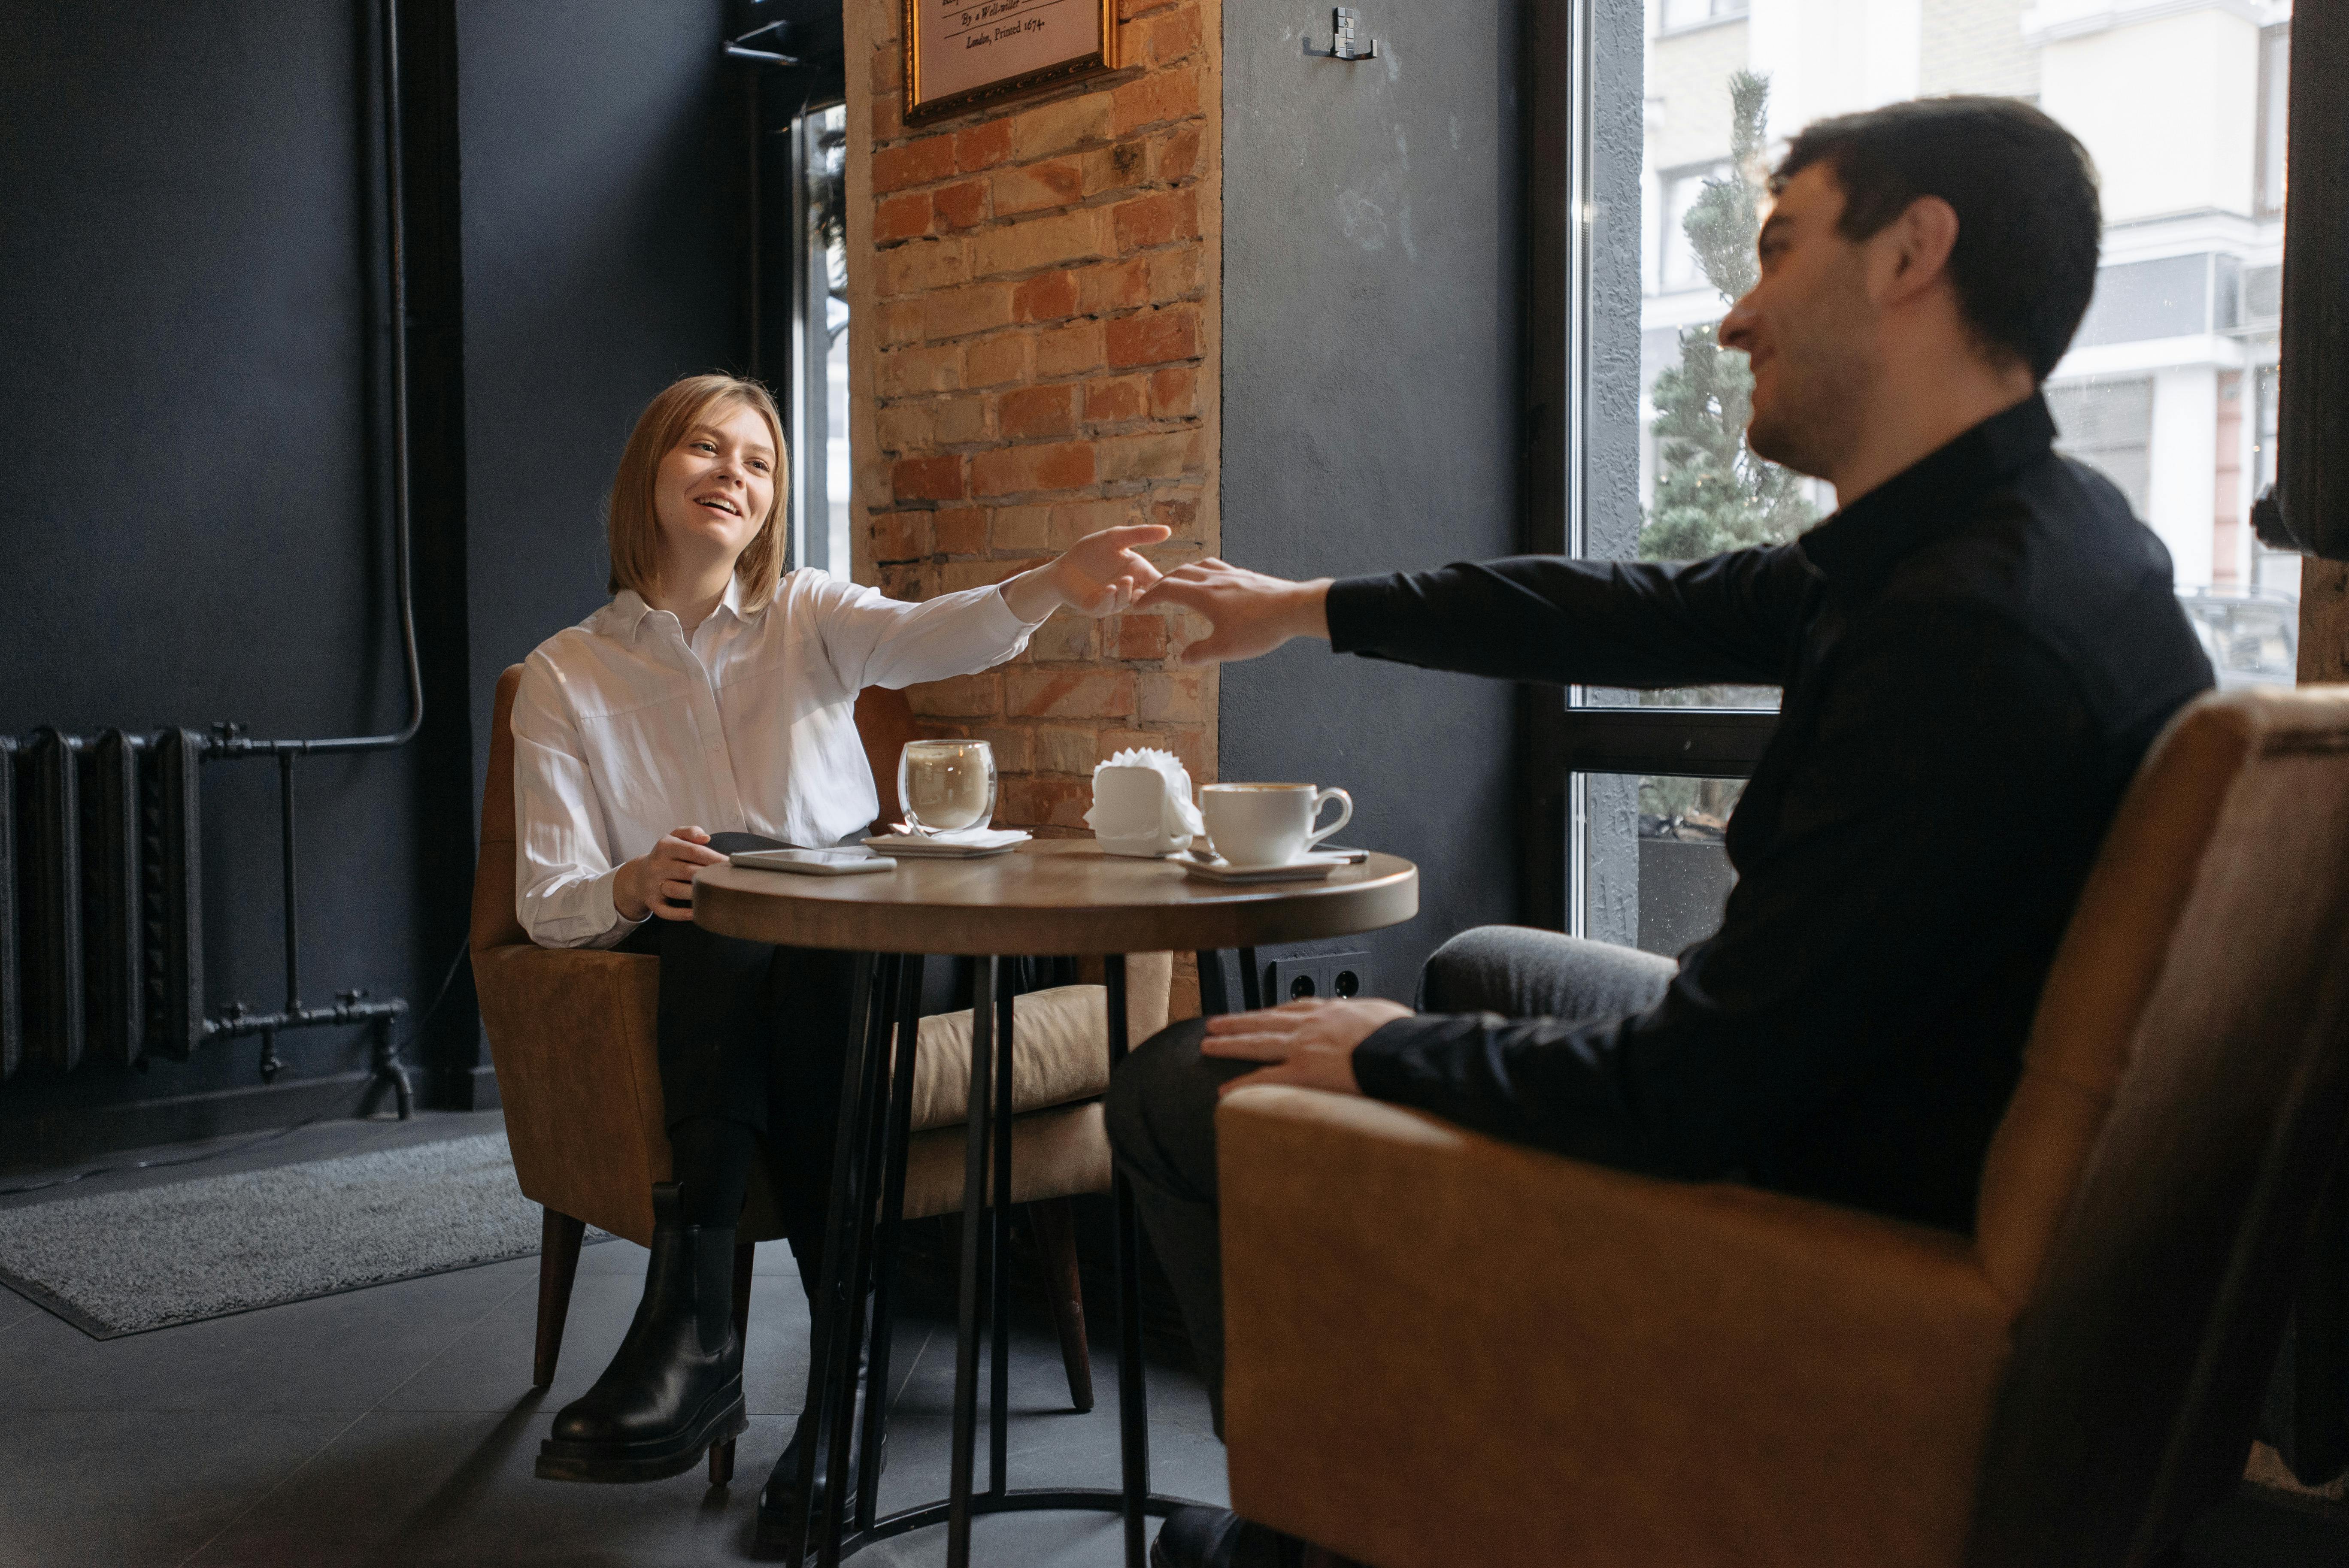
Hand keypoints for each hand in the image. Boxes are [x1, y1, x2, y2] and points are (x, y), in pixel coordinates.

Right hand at [616, 826, 727, 921]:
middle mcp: (658, 865)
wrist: (639, 876)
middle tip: (729, 880)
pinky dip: (680, 914)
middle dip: (710, 876)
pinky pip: (665, 911)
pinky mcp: (651, 901)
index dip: (714, 858)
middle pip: (688, 871)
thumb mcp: (674, 838)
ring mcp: (653, 884)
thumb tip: (705, 838)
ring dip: (696, 893)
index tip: (730, 864)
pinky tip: (697, 913)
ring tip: (716, 894)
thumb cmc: (666, 855)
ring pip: (677, 890)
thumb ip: (690, 832)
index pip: (694, 851)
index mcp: (665, 847)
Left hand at [1000, 524, 1169, 622]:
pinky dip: (1109, 599)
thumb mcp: (1116, 538)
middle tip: (1150, 584)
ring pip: (1125, 602)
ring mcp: (1113, 601)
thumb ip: (1140, 535)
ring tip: (1124, 580)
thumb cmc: (1090, 551)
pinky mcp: (1095, 607)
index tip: (1171, 578)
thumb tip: (1168, 531)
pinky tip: (1109, 589)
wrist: (1063, 566)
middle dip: (1149, 592)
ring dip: (1126, 593)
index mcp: (1137, 573)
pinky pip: (1106, 607)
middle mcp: (1128, 590)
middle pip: (1146, 595)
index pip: (1158, 581)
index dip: (1166, 582)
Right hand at [1133, 559, 1331, 664]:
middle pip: (1179, 573)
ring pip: (1198, 566)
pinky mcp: (1246, 576)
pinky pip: (1217, 567)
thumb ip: (1201, 653)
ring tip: (1176, 582)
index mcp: (1204, 595)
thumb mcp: (1226, 648)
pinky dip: (1203, 571)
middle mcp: (1214, 579)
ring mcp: (1232, 575)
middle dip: (1161, 584)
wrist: (1295, 608)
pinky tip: (1211, 581)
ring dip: (1181, 573)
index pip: (1168, 589)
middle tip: (1151, 594)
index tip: (1137, 604)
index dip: (1149, 597)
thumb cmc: (1260, 629)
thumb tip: (1183, 657)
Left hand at [1200, 997, 1413, 1096]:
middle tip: (1217, 1022)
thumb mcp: (1388, 1016)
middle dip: (1240, 1021)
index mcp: (1335, 1011)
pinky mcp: (1303, 1072)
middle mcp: (1314, 1024)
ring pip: (1257, 1042)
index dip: (1276, 1010)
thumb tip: (1382, 1026)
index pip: (1298, 1007)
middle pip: (1267, 1019)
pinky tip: (1225, 1091)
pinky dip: (1242, 1085)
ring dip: (1230, 1042)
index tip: (1263, 1013)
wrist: (1404, 1050)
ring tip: (1208, 1043)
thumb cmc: (1403, 1036)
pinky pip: (1265, 1080)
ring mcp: (1305, 1047)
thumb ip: (1374, 1021)